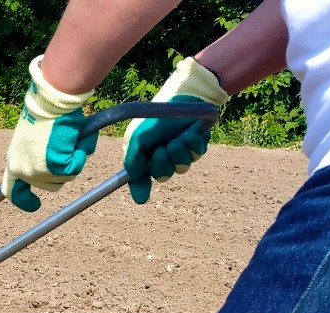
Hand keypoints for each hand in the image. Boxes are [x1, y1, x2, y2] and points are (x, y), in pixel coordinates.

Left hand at [3, 56, 98, 212]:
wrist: (51, 100)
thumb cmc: (46, 111)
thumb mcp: (34, 138)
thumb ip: (39, 154)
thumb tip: (63, 164)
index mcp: (14, 161)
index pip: (12, 191)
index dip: (23, 200)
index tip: (34, 205)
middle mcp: (22, 171)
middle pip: (50, 185)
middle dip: (63, 171)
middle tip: (68, 148)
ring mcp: (37, 172)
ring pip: (64, 178)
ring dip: (72, 160)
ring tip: (67, 137)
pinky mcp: (54, 168)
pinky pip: (75, 168)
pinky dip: (80, 154)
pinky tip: (74, 138)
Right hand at [123, 57, 227, 203]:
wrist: (184, 98)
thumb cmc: (157, 116)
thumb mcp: (138, 137)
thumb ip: (133, 159)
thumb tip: (134, 177)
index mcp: (144, 155)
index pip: (140, 179)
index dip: (141, 188)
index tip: (142, 198)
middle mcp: (162, 157)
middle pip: (163, 176)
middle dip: (163, 163)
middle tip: (161, 149)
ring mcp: (180, 153)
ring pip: (182, 167)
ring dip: (179, 152)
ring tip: (177, 138)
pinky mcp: (197, 147)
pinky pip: (196, 155)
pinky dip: (192, 144)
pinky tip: (190, 133)